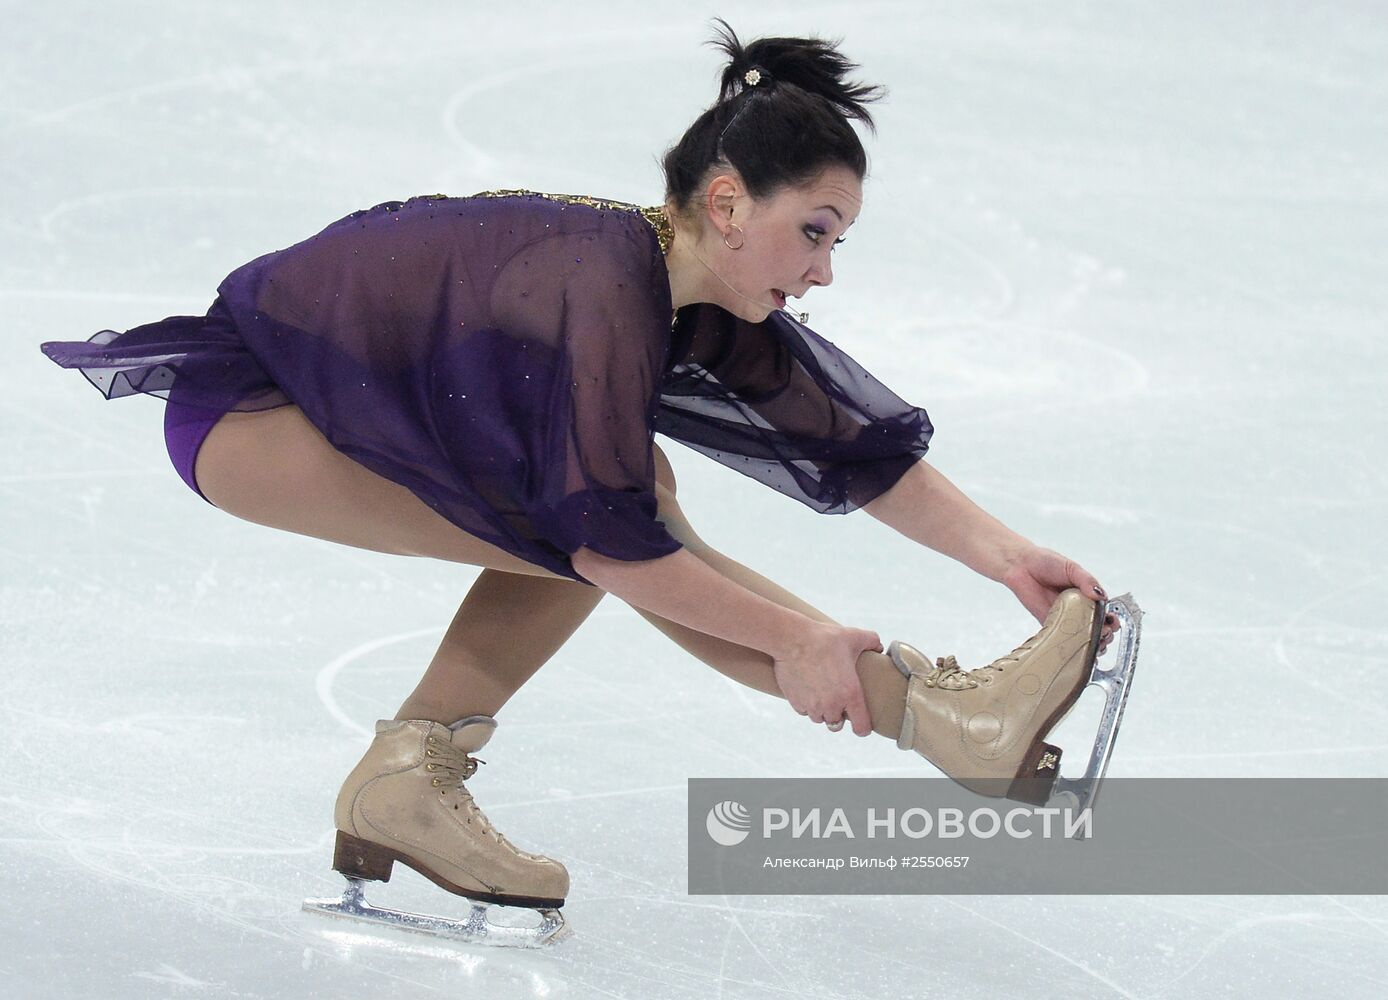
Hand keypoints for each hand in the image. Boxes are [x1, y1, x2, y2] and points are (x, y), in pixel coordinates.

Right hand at [772, 622, 881, 736]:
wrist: (792, 639)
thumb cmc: (824, 638)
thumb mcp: (853, 636)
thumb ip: (872, 641)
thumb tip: (880, 648)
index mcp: (850, 694)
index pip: (861, 727)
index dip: (863, 728)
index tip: (861, 725)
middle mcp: (832, 705)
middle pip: (837, 724)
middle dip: (838, 716)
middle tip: (837, 700)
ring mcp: (812, 705)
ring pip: (819, 718)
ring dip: (822, 710)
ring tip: (822, 693)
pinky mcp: (796, 702)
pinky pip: (804, 711)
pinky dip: (807, 704)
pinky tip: (808, 689)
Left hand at [1000, 546, 1117, 653]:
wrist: (1021, 565)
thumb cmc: (1046, 562)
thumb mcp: (1072, 568)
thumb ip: (1087, 581)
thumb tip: (1100, 596)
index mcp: (1086, 595)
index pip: (1103, 612)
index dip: (1110, 620)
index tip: (1113, 622)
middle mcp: (1076, 608)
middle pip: (1096, 627)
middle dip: (1104, 634)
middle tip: (1104, 633)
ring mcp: (1063, 617)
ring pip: (1081, 637)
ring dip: (1091, 643)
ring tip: (1095, 642)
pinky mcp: (1048, 624)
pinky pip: (1061, 639)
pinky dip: (1070, 646)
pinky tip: (1077, 648)